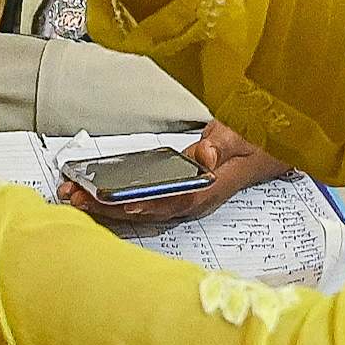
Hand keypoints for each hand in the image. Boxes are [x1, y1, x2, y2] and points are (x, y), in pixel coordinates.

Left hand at [77, 123, 294, 228]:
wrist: (268, 151)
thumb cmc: (254, 142)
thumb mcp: (242, 133)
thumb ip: (224, 143)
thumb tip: (205, 155)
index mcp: (210, 188)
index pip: (174, 200)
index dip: (145, 203)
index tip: (115, 201)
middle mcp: (194, 200)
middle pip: (149, 210)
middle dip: (111, 207)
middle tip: (78, 198)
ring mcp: (184, 201)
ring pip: (142, 211)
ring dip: (108, 207)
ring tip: (75, 198)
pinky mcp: (175, 196)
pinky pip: (143, 203)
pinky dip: (117, 201)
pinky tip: (94, 197)